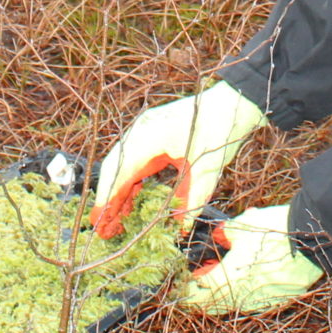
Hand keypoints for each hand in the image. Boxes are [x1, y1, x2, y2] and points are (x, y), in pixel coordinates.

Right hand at [92, 81, 267, 235]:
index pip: (120, 172)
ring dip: (119, 193)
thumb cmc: (220, 130)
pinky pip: (135, 161)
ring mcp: (145, 130)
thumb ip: (192, 200)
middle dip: (109, 200)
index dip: (108, 199)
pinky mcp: (152, 134)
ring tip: (116, 222)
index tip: (99, 222)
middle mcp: (141, 132)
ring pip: (123, 166)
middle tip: (103, 230)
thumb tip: (181, 228)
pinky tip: (131, 202)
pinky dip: (131, 182)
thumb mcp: (207, 170)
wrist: (233, 102)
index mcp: (149, 137)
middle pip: (116, 170)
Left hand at [177, 205, 321, 314]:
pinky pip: (254, 301)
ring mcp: (262, 303)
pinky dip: (247, 291)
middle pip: (214, 305)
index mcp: (227, 281)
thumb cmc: (273, 230)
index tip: (186, 277)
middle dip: (205, 293)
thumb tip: (219, 237)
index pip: (197, 295)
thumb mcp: (240, 226)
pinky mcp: (278, 301)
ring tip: (231, 269)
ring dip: (227, 292)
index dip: (188, 287)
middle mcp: (242, 298)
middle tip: (205, 275)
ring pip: (235, 304)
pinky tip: (253, 272)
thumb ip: (223, 235)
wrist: (312, 240)